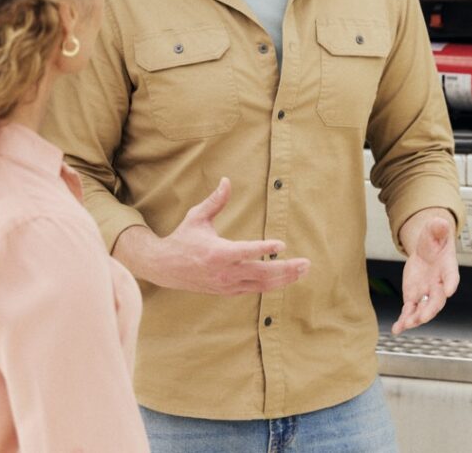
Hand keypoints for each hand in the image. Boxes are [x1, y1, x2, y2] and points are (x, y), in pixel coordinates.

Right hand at [114, 177, 308, 294]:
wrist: (165, 268)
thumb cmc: (183, 238)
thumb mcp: (197, 217)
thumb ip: (215, 201)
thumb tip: (227, 180)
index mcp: (217, 253)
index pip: (245, 251)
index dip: (264, 247)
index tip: (282, 245)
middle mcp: (224, 272)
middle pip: (261, 273)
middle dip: (286, 269)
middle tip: (306, 262)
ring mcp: (227, 285)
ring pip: (261, 284)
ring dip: (285, 278)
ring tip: (303, 270)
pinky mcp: (228, 291)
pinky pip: (255, 289)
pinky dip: (272, 284)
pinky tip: (287, 277)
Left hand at [392, 208, 458, 334]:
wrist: (427, 248)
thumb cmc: (435, 239)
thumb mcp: (435, 229)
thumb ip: (437, 228)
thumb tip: (439, 221)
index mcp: (447, 267)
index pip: (452, 276)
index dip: (451, 283)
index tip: (449, 290)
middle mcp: (439, 284)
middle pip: (437, 300)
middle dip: (430, 309)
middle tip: (423, 317)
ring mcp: (426, 292)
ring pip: (422, 309)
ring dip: (415, 318)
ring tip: (405, 325)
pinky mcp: (413, 296)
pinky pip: (409, 311)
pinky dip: (403, 321)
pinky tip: (396, 329)